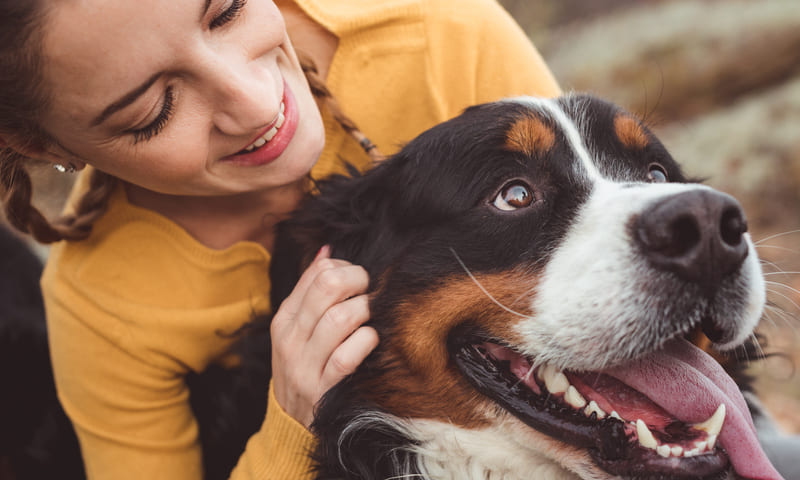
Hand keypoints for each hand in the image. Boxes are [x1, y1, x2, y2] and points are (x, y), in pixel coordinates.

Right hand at [270, 245, 378, 427]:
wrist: (289, 425)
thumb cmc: (303, 367)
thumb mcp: (296, 330)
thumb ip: (310, 290)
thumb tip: (327, 251)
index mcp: (284, 319)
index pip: (317, 272)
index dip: (347, 268)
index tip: (357, 282)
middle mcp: (291, 340)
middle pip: (329, 287)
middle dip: (359, 282)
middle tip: (369, 293)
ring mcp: (305, 366)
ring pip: (341, 318)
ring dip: (365, 313)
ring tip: (369, 320)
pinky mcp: (323, 391)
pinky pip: (348, 356)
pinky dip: (366, 343)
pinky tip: (369, 342)